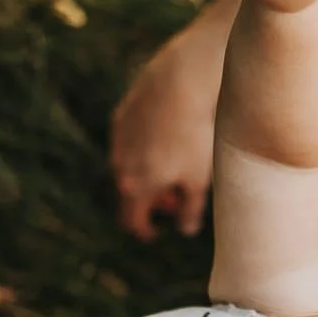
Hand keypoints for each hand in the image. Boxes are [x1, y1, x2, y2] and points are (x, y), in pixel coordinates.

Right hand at [111, 6, 229, 239]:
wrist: (183, 83)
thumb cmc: (196, 135)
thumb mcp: (199, 180)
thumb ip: (190, 210)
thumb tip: (186, 230)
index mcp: (134, 187)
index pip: (130, 220)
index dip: (144, 231)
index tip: (155, 233)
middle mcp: (118, 164)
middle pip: (129, 193)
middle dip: (151, 202)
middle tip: (175, 201)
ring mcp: (119, 138)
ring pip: (129, 166)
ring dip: (147, 175)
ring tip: (175, 171)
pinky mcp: (123, 114)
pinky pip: (131, 141)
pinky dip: (145, 149)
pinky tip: (168, 141)